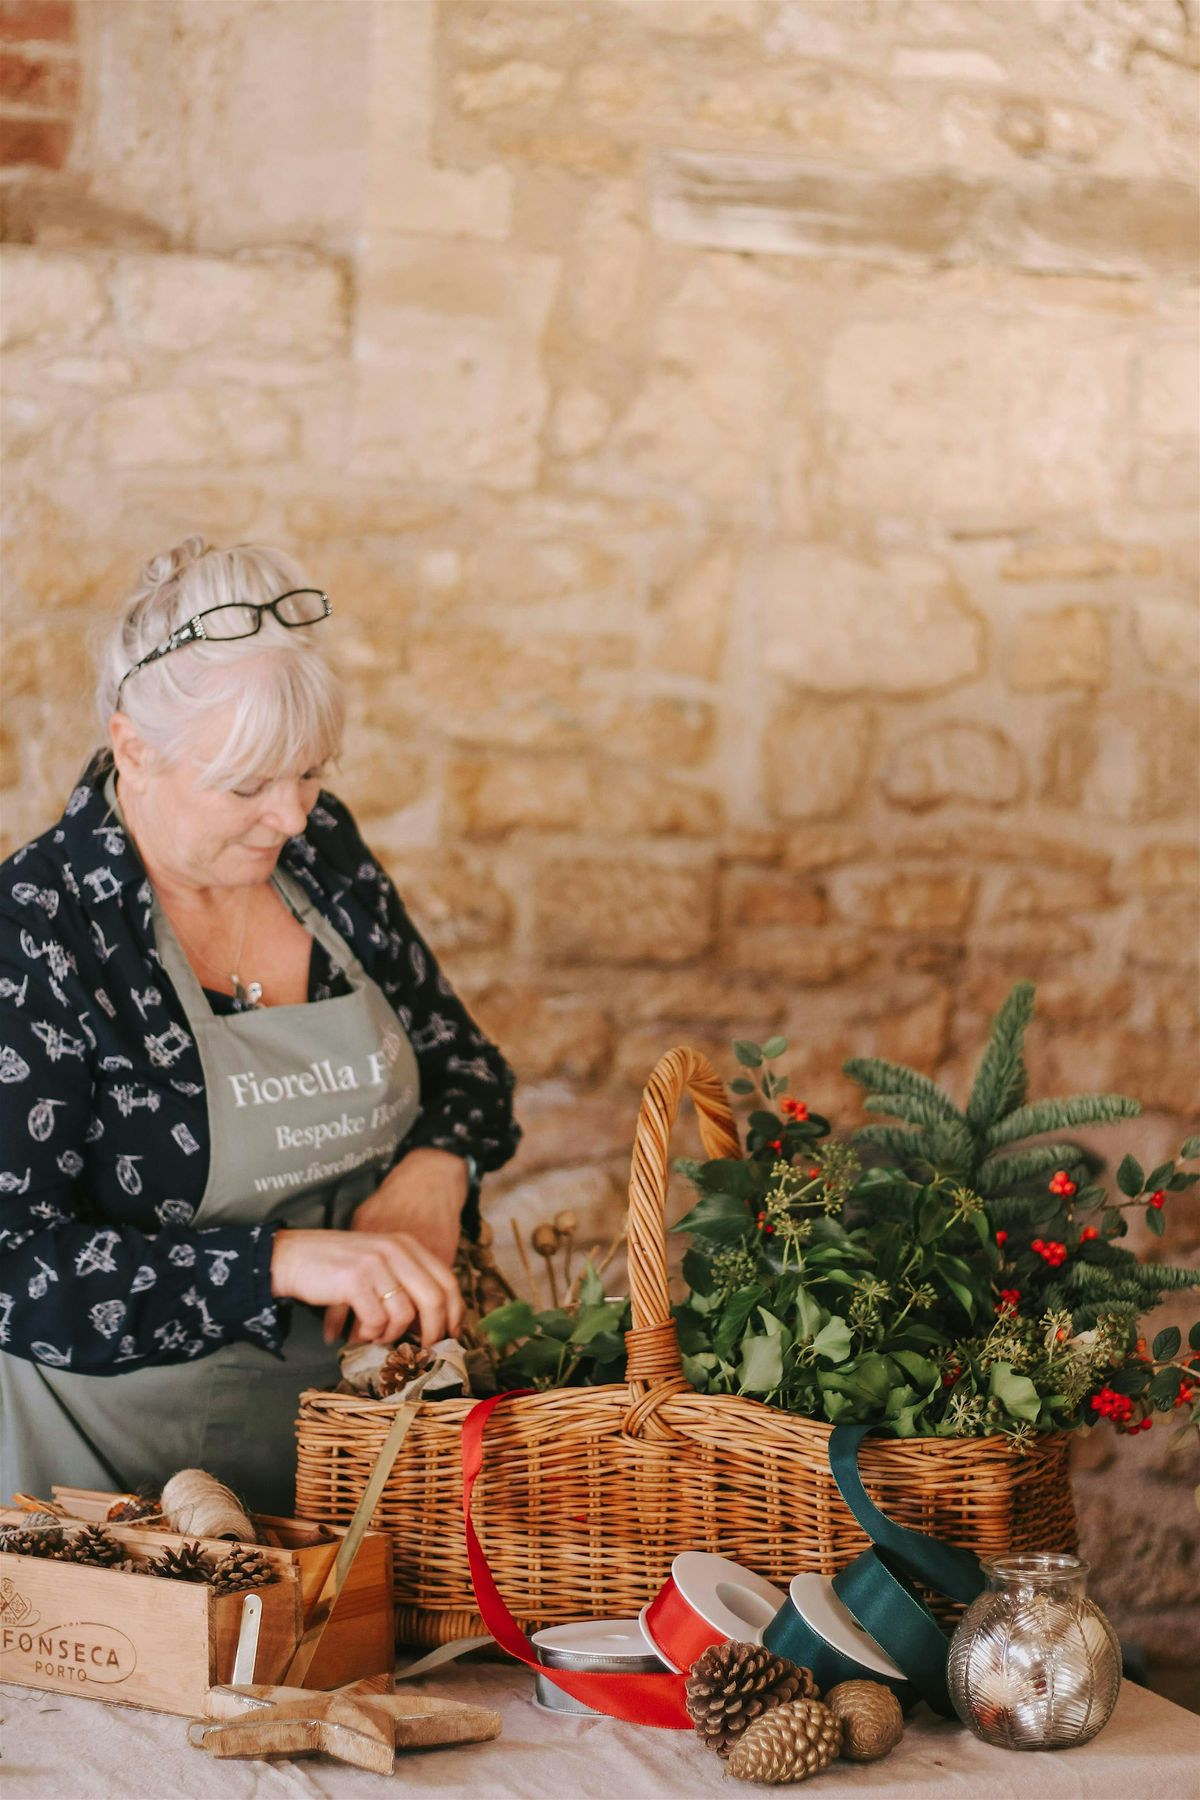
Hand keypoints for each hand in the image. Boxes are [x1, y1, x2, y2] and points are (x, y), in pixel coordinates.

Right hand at [321, 1149, 469, 1344]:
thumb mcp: (379, 1262)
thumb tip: (435, 1322)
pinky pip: (376, 1320)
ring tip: (373, 1336)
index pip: (447, 1281)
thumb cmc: (337, 1266)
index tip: (451, 1336)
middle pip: (434, 1300)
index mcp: (407, 1245)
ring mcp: (376, 1264)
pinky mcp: (355, 1280)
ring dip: (390, 1334)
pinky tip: (356, 1331)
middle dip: (432, 1332)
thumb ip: (406, 1281)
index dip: (454, 1313)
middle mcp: (396, 1250)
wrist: (292, 1256)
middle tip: (421, 1350)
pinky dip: (369, 1333)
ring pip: (404, 1315)